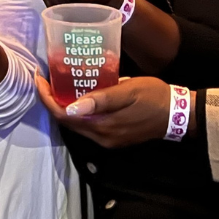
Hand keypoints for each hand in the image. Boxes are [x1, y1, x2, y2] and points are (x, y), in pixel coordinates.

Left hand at [34, 75, 178, 148]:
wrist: (179, 113)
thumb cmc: (154, 96)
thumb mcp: (127, 91)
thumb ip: (100, 100)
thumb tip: (71, 108)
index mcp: (103, 126)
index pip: (64, 115)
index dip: (47, 98)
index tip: (39, 78)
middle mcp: (102, 138)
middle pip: (67, 121)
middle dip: (52, 101)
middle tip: (46, 78)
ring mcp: (108, 140)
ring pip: (76, 124)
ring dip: (64, 106)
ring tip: (58, 84)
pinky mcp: (114, 138)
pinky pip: (88, 125)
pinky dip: (78, 111)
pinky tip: (78, 96)